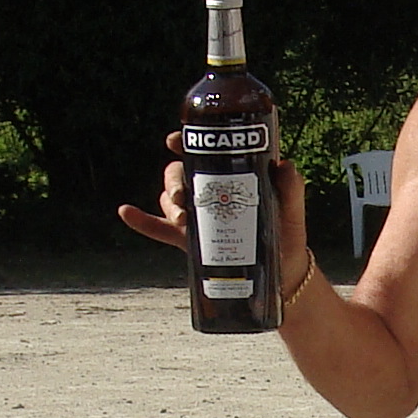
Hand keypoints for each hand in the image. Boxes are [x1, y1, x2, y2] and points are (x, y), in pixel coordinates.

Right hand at [115, 143, 316, 293]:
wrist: (282, 277)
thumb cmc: (288, 237)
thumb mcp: (292, 210)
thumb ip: (291, 187)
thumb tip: (284, 165)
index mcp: (230, 178)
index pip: (203, 153)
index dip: (184, 142)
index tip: (174, 140)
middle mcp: (210, 193)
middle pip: (179, 175)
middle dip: (174, 182)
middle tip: (183, 198)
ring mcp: (198, 217)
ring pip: (169, 200)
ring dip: (167, 204)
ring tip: (182, 218)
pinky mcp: (191, 241)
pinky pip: (158, 229)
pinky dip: (141, 221)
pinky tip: (125, 212)